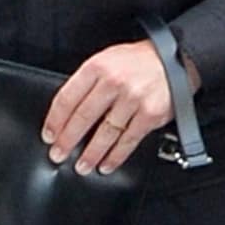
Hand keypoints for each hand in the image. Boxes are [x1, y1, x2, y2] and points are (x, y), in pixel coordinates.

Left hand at [42, 40, 173, 175]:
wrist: (175, 58)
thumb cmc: (139, 61)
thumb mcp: (108, 59)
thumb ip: (89, 82)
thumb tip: (68, 112)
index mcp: (97, 67)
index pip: (67, 97)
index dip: (55, 120)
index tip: (49, 136)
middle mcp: (114, 82)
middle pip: (83, 117)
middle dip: (68, 140)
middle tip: (58, 154)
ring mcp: (133, 99)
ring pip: (105, 133)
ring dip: (91, 153)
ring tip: (82, 166)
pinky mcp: (150, 115)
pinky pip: (128, 140)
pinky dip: (116, 156)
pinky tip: (107, 164)